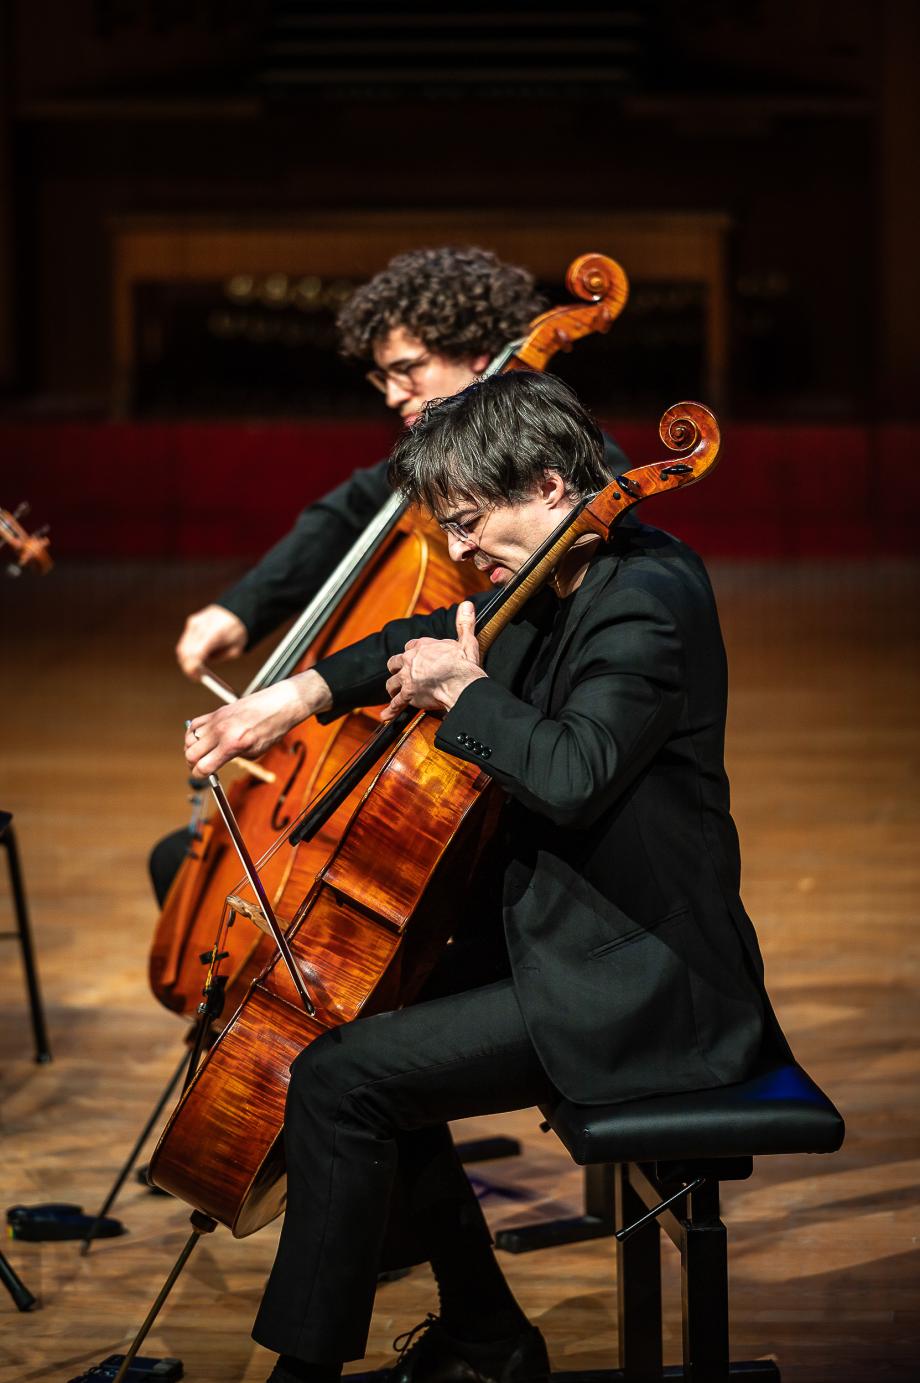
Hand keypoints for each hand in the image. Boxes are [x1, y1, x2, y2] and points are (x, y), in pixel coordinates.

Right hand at [176, 604, 247, 679]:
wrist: (236, 610)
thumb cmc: (238, 630)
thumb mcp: (236, 649)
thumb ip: (220, 658)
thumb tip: (203, 669)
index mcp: (216, 632)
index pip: (196, 653)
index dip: (192, 668)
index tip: (197, 678)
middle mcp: (202, 625)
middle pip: (185, 652)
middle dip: (188, 667)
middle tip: (195, 677)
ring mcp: (194, 623)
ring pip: (182, 648)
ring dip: (186, 661)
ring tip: (196, 670)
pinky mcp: (191, 623)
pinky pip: (185, 642)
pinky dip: (187, 653)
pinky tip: (195, 659)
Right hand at [185, 669, 331, 775]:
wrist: (278, 704)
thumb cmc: (271, 728)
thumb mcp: (256, 751)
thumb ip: (234, 757)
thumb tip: (218, 761)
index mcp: (233, 745)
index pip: (203, 766)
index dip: (200, 775)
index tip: (203, 776)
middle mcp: (221, 732)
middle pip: (191, 754)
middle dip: (193, 764)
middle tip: (201, 767)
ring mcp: (216, 720)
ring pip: (189, 739)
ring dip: (192, 750)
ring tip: (201, 754)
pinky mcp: (216, 712)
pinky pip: (194, 724)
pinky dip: (192, 734)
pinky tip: (200, 739)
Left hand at [381, 601, 484, 721]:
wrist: (462, 684)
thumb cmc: (464, 664)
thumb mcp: (466, 640)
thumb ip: (464, 623)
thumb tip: (467, 605)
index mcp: (422, 646)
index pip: (410, 647)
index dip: (412, 652)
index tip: (415, 656)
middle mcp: (411, 660)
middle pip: (395, 663)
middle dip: (397, 668)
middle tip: (401, 674)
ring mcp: (407, 678)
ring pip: (392, 683)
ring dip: (393, 688)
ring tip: (394, 693)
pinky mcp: (408, 695)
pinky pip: (396, 704)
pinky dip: (390, 711)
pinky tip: (385, 716)